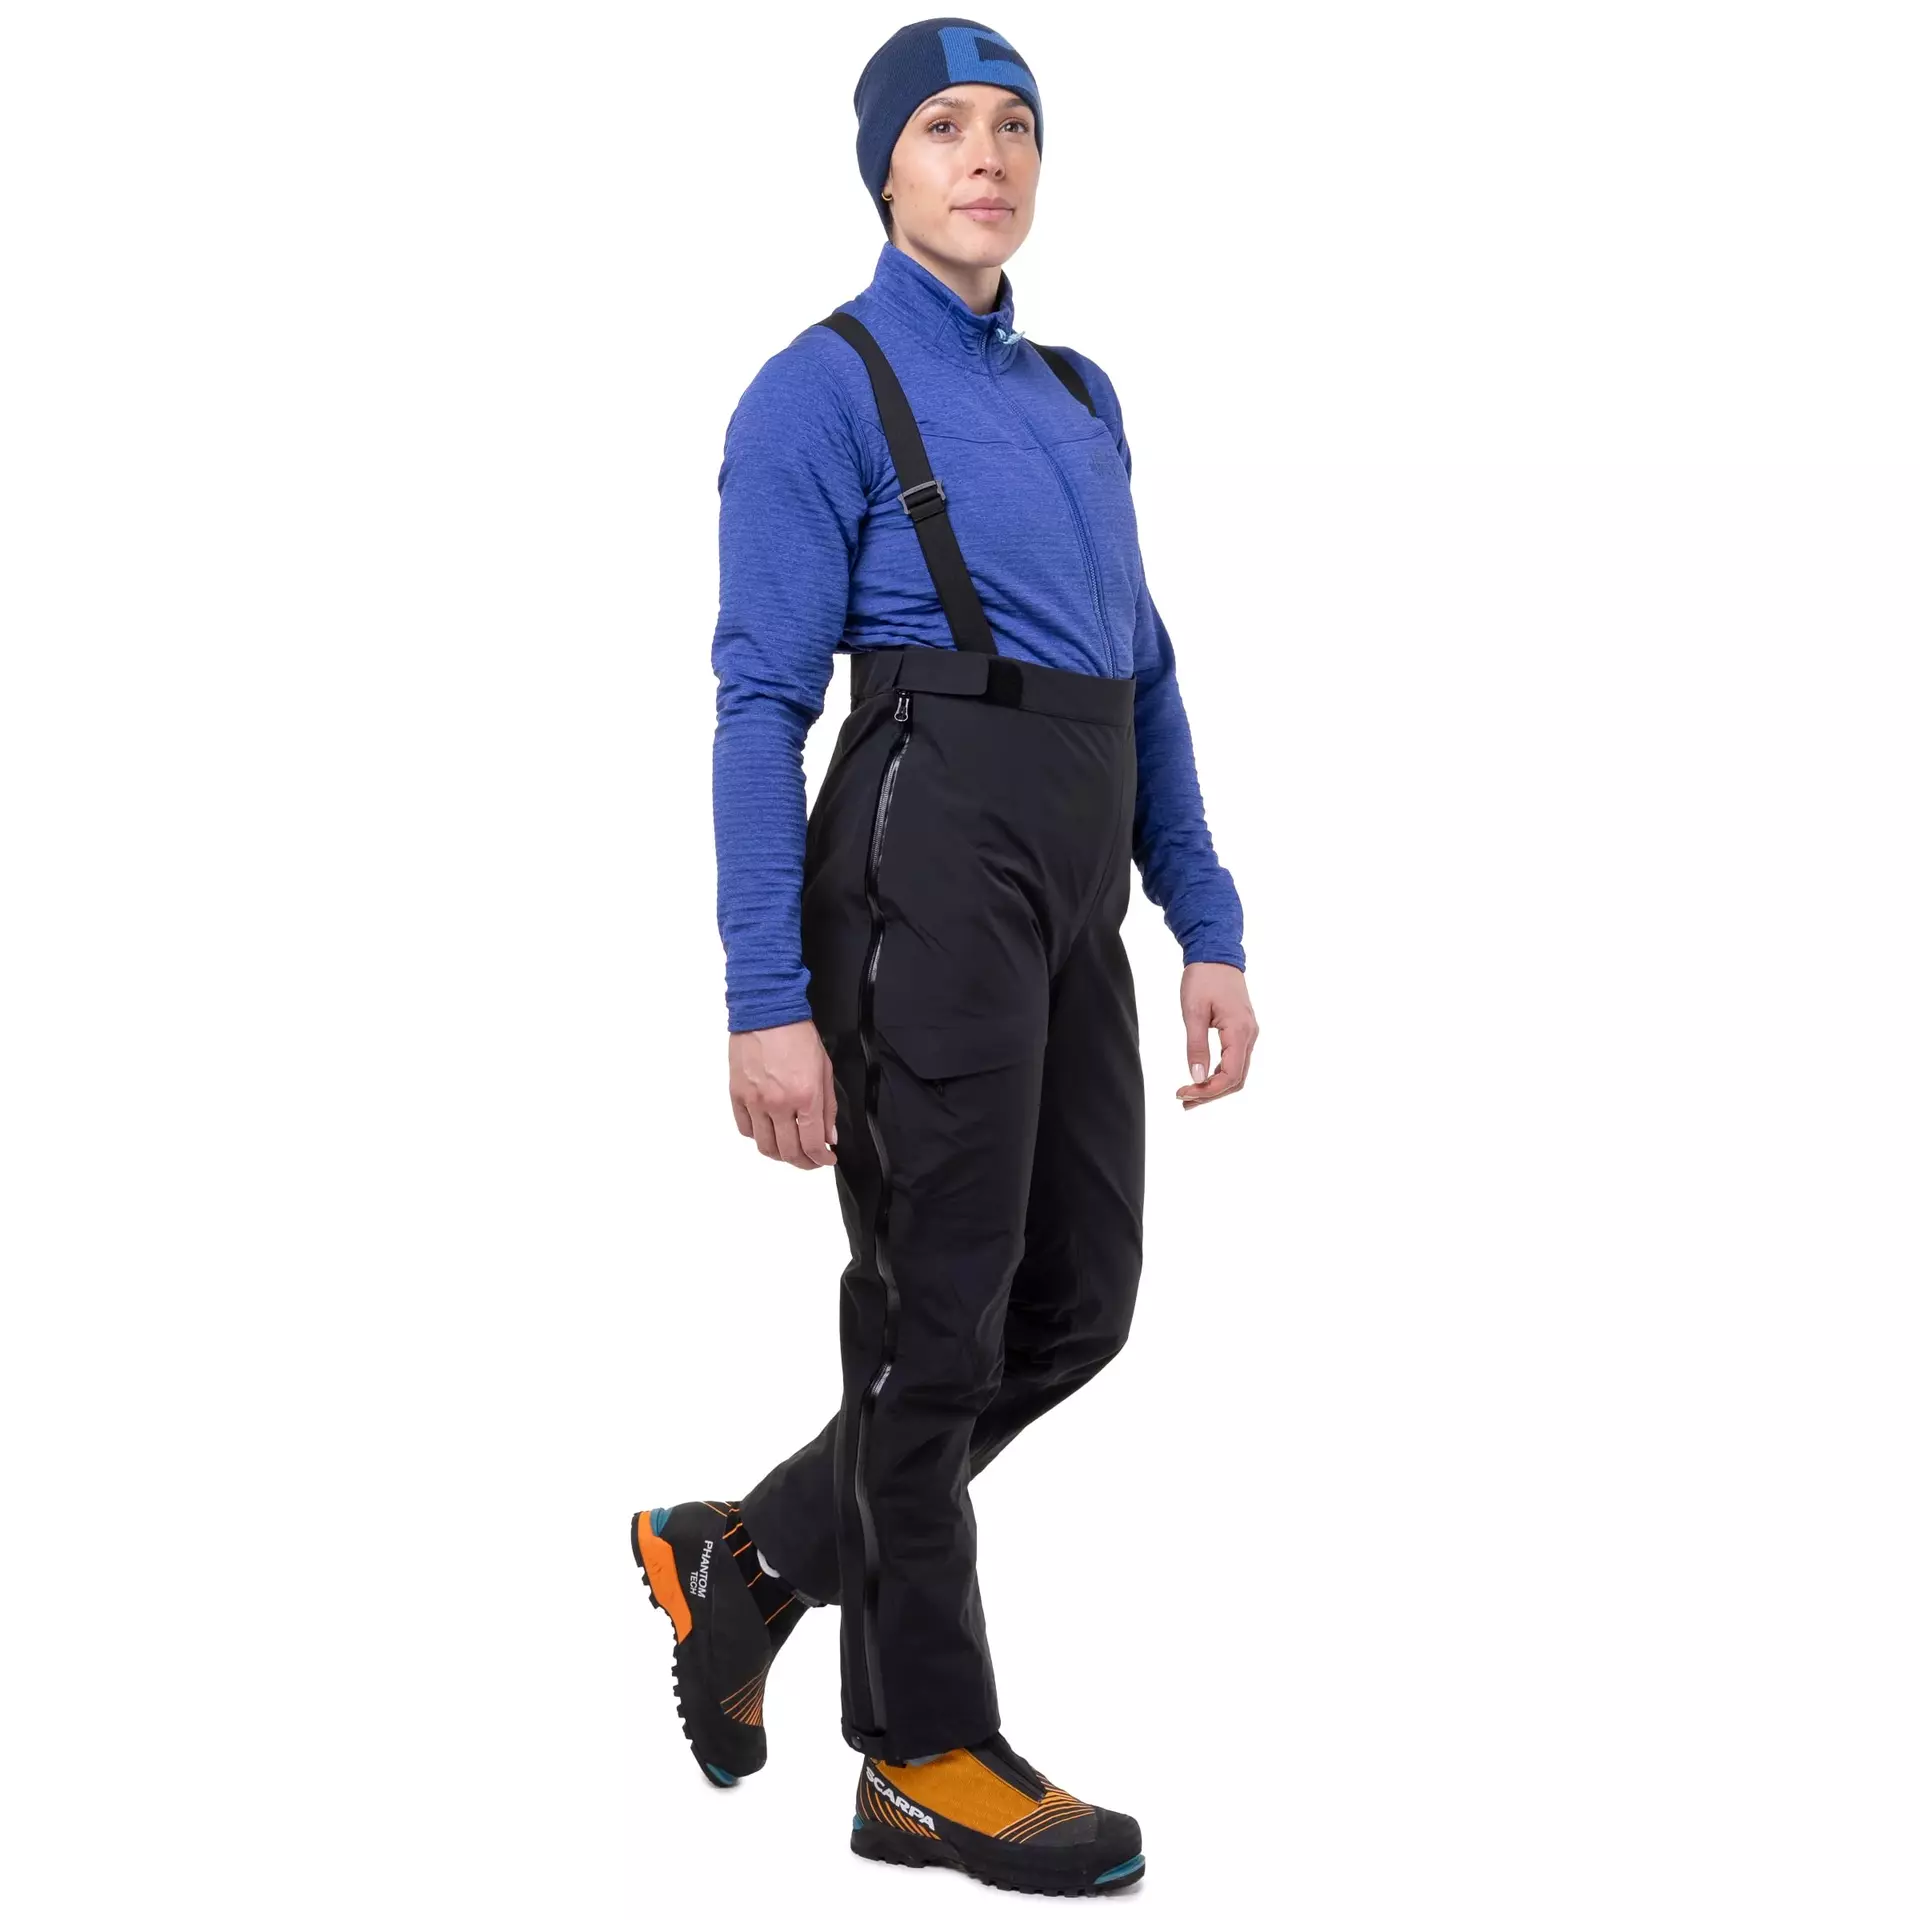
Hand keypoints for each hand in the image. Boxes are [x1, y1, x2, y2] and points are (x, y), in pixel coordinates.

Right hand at [729, 1020, 838, 1168]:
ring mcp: (755, 1101)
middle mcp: (778, 1104)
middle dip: (803, 1163)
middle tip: (810, 1161)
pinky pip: (745, 1129)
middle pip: (788, 1151)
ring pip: (764, 1146)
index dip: (821, 1160)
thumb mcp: (824, 1069)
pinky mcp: (737, 1095)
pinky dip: (758, 1137)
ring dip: (779, 1155)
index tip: (825, 1160)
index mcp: (805, 1096)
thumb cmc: (797, 1035)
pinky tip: (768, 1132)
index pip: (812, 1144)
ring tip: (789, 1150)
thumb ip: (828, 1107)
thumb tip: (828, 1136)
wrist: (767, 1012)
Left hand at [1175, 962, 1257, 1107]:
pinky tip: (1202, 1079)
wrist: (1216, 954)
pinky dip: (1220, 1074)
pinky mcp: (1242, 1031)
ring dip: (1215, 1087)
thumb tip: (1196, 1077)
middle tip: (1184, 1101)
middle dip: (1211, 1094)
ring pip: (1237, 1072)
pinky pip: (1235, 1061)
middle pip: (1237, 1079)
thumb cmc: (1204, 978)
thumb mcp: (1193, 1012)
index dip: (1208, 1091)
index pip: (1230, 1075)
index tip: (1182, 1093)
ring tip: (1189, 1096)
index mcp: (1239, 1031)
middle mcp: (1249, 1035)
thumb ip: (1196, 1046)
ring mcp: (1248, 1034)